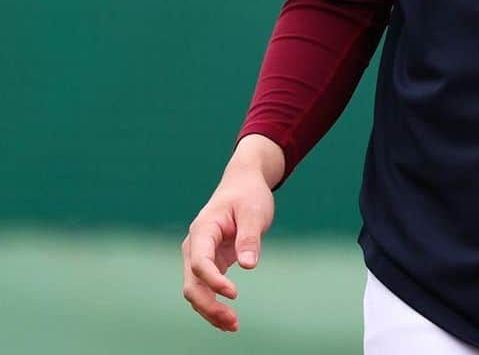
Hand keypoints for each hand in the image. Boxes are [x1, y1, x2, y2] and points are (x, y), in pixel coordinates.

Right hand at [181, 136, 282, 331]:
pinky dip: (214, 304)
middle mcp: (195, 245)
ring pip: (196, 290)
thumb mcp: (254, 211)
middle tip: (233, 322)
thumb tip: (249, 266)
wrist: (243, 183)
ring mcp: (199, 255)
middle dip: (208, 306)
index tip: (234, 294)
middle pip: (192, 283)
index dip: (213, 282)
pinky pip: (206, 288)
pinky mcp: (209, 262)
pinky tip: (228, 320)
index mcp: (203, 229)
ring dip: (210, 310)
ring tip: (234, 326)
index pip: (199, 262)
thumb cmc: (248, 195)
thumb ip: (250, 237)